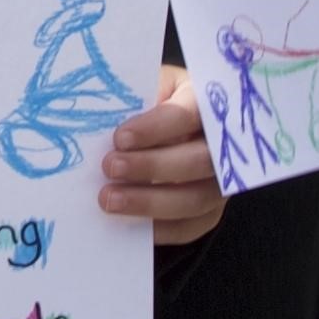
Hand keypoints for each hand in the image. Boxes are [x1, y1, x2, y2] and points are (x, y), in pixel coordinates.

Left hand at [101, 67, 223, 246]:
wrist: (156, 131)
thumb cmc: (144, 105)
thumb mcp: (142, 89)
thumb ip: (129, 100)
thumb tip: (97, 114)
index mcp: (203, 102)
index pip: (188, 114)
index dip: (156, 127)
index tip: (120, 138)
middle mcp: (221, 144)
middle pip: (199, 160)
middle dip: (152, 166)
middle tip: (110, 167)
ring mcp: (220, 181)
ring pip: (196, 198)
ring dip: (150, 202)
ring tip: (109, 200)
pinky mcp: (209, 211)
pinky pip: (190, 226)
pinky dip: (159, 228)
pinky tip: (129, 224)